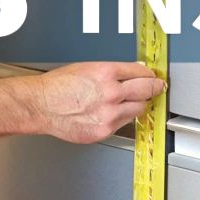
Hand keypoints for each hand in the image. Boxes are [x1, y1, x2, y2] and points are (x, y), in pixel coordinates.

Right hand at [31, 62, 165, 144]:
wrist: (41, 105)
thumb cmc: (59, 86)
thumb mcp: (88, 68)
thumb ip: (113, 72)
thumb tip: (132, 72)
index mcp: (106, 73)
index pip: (141, 72)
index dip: (150, 75)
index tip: (154, 77)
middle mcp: (111, 93)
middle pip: (147, 90)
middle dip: (154, 88)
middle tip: (157, 88)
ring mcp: (109, 114)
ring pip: (139, 109)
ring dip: (137, 105)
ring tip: (127, 101)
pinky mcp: (104, 131)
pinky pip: (123, 124)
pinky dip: (121, 118)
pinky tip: (108, 112)